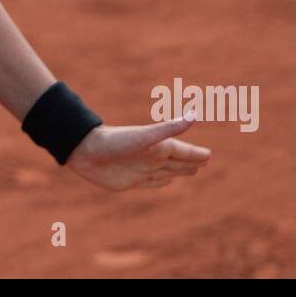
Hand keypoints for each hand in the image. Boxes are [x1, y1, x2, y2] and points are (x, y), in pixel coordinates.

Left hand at [64, 117, 211, 190]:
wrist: (85, 152)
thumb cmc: (115, 142)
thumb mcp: (145, 136)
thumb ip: (169, 128)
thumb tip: (193, 114)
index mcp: (158, 147)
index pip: (182, 151)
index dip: (195, 154)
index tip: (209, 155)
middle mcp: (152, 158)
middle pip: (178, 161)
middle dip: (192, 161)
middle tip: (206, 161)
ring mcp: (142, 169)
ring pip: (167, 171)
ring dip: (180, 171)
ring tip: (192, 170)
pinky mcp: (131, 181)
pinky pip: (152, 182)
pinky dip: (162, 181)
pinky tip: (166, 180)